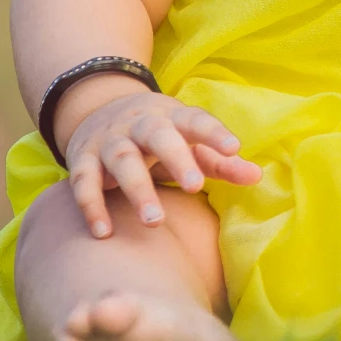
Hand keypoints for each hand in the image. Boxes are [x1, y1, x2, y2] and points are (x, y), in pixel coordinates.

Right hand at [64, 89, 260, 238]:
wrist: (98, 109)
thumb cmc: (159, 136)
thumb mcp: (188, 142)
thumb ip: (220, 162)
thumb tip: (258, 177)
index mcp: (171, 117)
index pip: (196, 120)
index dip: (214, 133)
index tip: (235, 148)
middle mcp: (139, 124)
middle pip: (158, 135)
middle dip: (177, 159)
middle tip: (196, 187)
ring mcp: (109, 139)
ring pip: (121, 159)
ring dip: (137, 189)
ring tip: (155, 222)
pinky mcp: (82, 158)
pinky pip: (83, 180)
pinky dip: (91, 205)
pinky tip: (104, 232)